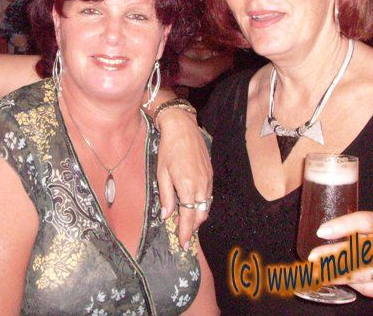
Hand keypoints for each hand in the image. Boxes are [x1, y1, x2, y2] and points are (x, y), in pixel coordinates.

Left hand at [156, 108, 212, 247]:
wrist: (183, 128)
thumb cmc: (168, 149)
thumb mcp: (162, 173)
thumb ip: (166, 196)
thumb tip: (166, 215)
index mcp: (187, 186)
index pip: (188, 217)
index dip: (186, 232)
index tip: (183, 244)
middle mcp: (201, 185)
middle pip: (200, 214)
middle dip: (193, 228)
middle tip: (184, 237)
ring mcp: (208, 180)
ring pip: (206, 206)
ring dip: (198, 217)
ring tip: (189, 224)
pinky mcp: (211, 174)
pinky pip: (208, 196)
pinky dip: (202, 205)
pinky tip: (195, 206)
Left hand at [306, 211, 372, 298]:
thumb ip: (357, 226)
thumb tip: (323, 231)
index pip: (365, 222)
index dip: (342, 226)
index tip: (321, 232)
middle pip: (360, 251)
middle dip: (332, 255)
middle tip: (313, 257)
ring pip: (361, 273)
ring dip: (335, 273)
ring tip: (317, 271)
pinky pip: (368, 288)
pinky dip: (351, 284)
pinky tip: (338, 279)